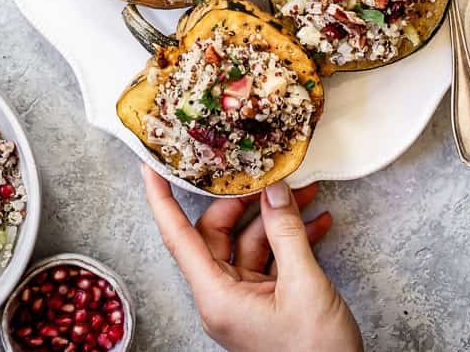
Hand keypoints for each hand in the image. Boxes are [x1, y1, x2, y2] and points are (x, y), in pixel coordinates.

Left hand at [142, 165, 363, 351]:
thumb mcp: (304, 285)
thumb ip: (286, 233)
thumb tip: (274, 190)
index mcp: (216, 297)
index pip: (178, 237)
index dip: (162, 198)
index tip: (152, 165)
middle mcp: (223, 297)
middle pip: (218, 232)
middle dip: (245, 199)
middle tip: (269, 174)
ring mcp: (244, 300)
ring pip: (249, 242)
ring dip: (278, 218)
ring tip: (305, 193)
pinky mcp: (266, 303)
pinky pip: (270, 260)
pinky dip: (291, 239)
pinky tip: (317, 222)